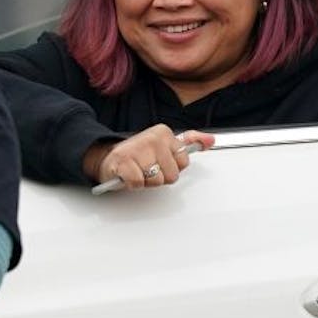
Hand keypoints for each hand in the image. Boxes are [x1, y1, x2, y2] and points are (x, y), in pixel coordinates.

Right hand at [82, 126, 215, 190]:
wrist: (107, 157)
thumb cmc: (137, 155)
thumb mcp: (165, 145)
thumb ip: (190, 141)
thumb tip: (210, 140)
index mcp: (164, 133)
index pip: (184, 162)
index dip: (171, 167)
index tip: (158, 160)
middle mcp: (152, 138)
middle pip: (172, 175)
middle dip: (159, 176)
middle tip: (147, 168)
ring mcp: (137, 149)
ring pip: (156, 181)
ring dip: (145, 181)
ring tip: (137, 171)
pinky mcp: (123, 162)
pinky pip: (139, 183)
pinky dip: (132, 184)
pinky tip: (128, 175)